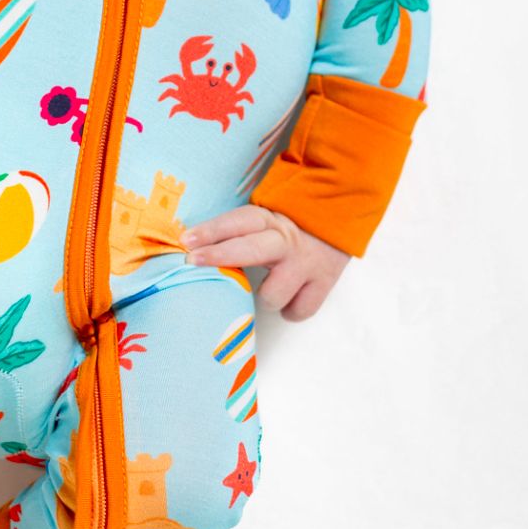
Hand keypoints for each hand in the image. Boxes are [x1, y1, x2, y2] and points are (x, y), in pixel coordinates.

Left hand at [181, 205, 350, 321]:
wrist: (340, 217)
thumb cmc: (292, 223)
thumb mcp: (267, 218)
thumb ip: (240, 229)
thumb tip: (193, 243)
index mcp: (271, 219)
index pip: (240, 222)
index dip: (212, 230)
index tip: (186, 240)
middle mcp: (288, 241)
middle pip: (252, 250)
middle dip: (219, 256)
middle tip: (192, 261)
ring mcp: (307, 264)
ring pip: (274, 295)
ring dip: (265, 297)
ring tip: (268, 286)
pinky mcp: (325, 284)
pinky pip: (299, 311)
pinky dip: (291, 310)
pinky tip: (289, 298)